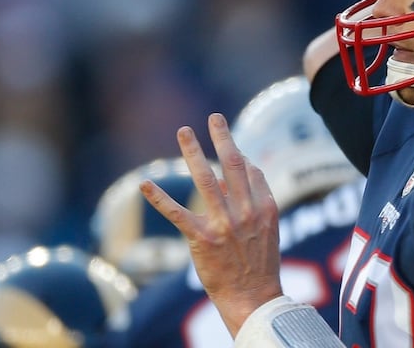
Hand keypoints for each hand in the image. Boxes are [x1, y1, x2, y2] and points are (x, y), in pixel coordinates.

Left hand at [140, 113, 283, 337]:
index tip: (228, 146)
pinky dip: (159, 198)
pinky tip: (144, 184)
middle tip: (213, 117)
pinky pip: (178, 213)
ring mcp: (224, 224)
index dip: (238, 156)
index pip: (250, 170)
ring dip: (193, 152)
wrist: (253, 297)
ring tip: (184, 131)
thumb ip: (258, 198)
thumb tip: (247, 167)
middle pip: (232, 164)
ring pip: (206, 179)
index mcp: (264, 206)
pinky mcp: (202, 238)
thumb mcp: (269, 228)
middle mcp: (245, 211)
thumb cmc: (260, 263)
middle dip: (222, 137)